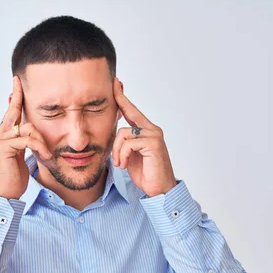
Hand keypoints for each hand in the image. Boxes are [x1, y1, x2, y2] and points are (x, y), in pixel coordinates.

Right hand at [0, 75, 51, 199]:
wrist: (4, 195)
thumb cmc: (13, 178)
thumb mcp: (21, 156)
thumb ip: (24, 142)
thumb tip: (31, 131)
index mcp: (3, 136)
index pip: (11, 113)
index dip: (15, 98)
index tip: (17, 83)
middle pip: (13, 112)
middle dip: (18, 97)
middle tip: (20, 82)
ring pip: (27, 127)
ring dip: (41, 140)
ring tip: (47, 154)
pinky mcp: (3, 148)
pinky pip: (27, 139)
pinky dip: (39, 146)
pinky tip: (45, 156)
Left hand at [111, 76, 176, 196]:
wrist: (159, 189)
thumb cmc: (145, 173)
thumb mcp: (129, 155)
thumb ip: (124, 143)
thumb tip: (113, 135)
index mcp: (145, 130)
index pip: (131, 110)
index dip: (121, 96)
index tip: (115, 83)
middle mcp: (151, 129)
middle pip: (123, 121)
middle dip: (114, 143)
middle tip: (116, 160)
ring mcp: (154, 134)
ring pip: (122, 134)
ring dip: (117, 152)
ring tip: (122, 165)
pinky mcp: (153, 142)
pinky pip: (128, 143)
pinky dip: (122, 155)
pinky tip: (126, 165)